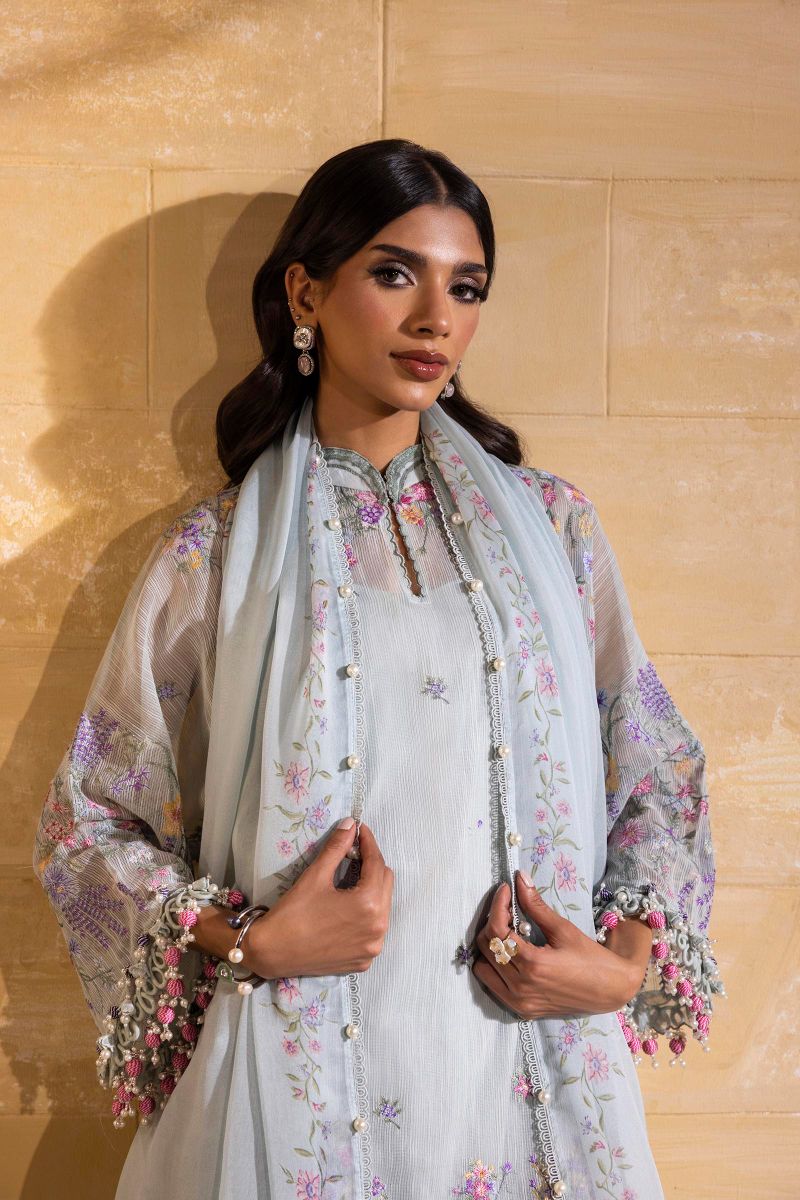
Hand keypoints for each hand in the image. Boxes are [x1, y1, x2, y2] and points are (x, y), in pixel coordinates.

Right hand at [246, 819, 393, 979]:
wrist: (272, 953)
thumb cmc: (293, 913)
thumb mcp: (316, 876)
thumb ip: (337, 848)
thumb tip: (350, 824)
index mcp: (369, 905)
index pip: (377, 864)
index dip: (368, 843)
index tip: (360, 830)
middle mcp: (378, 928)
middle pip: (385, 884)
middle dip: (371, 865)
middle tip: (353, 853)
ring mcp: (372, 947)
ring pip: (382, 907)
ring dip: (371, 889)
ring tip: (350, 879)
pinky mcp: (363, 960)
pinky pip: (374, 929)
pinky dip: (366, 915)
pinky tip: (347, 908)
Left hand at [471, 873, 644, 1020]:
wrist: (610, 990)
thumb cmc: (591, 958)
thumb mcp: (563, 929)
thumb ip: (536, 905)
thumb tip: (520, 878)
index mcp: (533, 964)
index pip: (497, 930)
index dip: (497, 905)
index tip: (505, 889)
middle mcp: (521, 987)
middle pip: (486, 947)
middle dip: (492, 921)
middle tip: (508, 908)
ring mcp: (520, 1002)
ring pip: (483, 968)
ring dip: (490, 946)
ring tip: (508, 931)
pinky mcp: (522, 1010)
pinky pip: (493, 985)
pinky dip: (495, 966)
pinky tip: (511, 953)